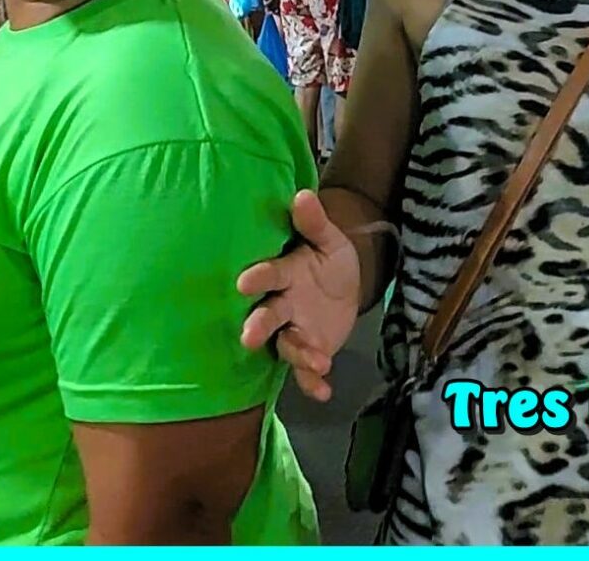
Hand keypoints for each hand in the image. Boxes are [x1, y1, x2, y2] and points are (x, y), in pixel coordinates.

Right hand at [236, 190, 362, 402]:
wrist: (343, 287)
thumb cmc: (327, 259)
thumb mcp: (329, 240)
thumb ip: (315, 223)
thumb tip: (303, 195)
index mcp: (285, 274)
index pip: (269, 276)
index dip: (258, 279)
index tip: (245, 282)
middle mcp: (283, 305)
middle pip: (267, 317)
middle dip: (258, 326)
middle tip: (249, 336)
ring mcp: (294, 331)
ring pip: (288, 346)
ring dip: (299, 354)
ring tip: (318, 361)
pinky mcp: (309, 352)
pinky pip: (306, 372)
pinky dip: (313, 384)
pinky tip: (324, 392)